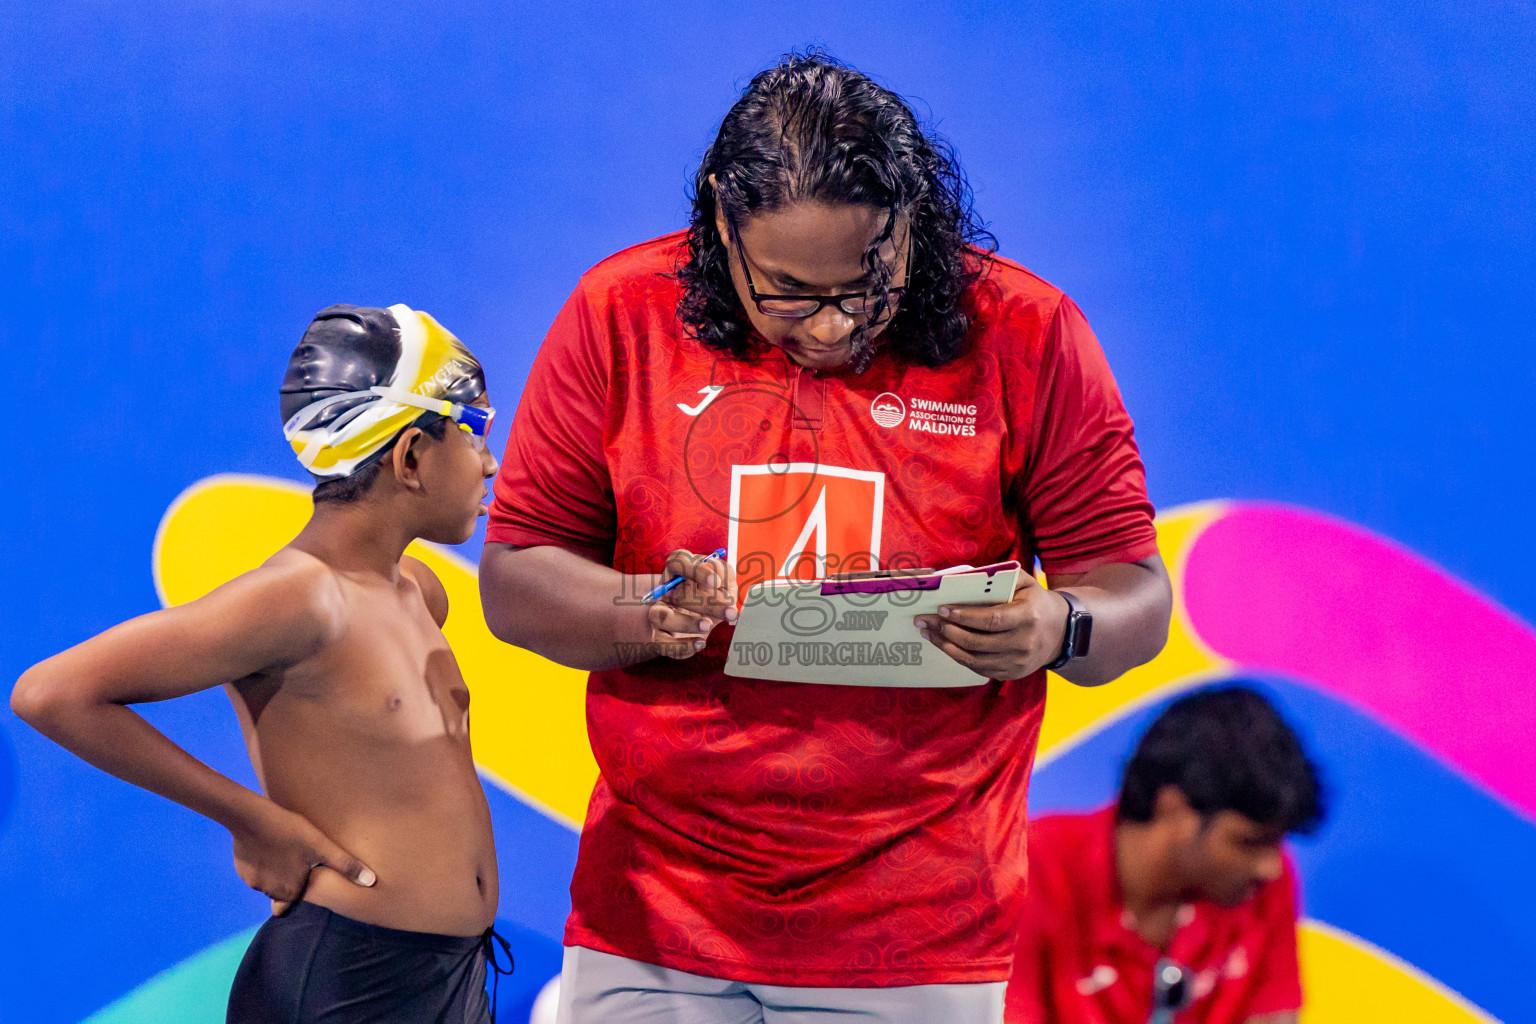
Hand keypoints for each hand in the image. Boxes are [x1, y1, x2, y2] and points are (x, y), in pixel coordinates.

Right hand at [230, 802, 374, 915]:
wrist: (250, 817)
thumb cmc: (290, 831)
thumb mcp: (322, 846)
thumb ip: (345, 866)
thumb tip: (371, 882)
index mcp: (288, 891)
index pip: (291, 905)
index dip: (298, 896)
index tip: (302, 886)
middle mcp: (268, 892)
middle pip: (280, 892)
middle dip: (287, 881)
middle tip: (294, 861)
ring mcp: (251, 882)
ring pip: (266, 882)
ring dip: (274, 871)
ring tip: (283, 850)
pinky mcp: (240, 869)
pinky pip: (253, 871)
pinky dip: (260, 862)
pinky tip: (267, 846)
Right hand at [645, 549, 737, 659]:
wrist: (690, 624)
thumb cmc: (708, 598)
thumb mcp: (721, 585)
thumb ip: (724, 578)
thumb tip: (722, 581)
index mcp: (677, 570)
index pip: (678, 561)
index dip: (697, 570)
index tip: (716, 582)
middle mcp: (664, 590)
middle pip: (679, 593)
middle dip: (708, 603)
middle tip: (730, 612)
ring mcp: (657, 612)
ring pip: (663, 616)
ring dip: (687, 622)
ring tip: (708, 626)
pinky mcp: (657, 636)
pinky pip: (664, 643)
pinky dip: (683, 645)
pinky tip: (700, 643)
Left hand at [913, 575, 1071, 680]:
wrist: (1061, 632)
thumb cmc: (1035, 601)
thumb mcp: (1024, 582)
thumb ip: (997, 577)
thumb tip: (961, 577)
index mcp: (1028, 617)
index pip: (991, 620)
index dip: (964, 616)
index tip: (942, 609)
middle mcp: (1023, 644)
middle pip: (977, 642)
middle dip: (946, 631)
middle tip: (923, 620)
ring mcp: (1017, 663)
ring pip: (973, 659)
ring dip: (945, 646)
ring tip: (927, 633)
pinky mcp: (1011, 674)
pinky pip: (978, 669)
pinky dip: (957, 657)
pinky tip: (943, 644)